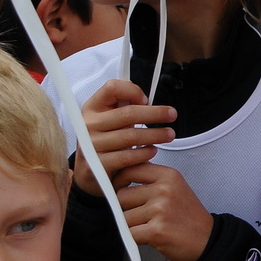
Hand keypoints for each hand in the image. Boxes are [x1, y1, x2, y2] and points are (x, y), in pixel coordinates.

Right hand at [73, 80, 174, 196]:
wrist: (89, 172)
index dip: (132, 90)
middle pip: (128, 113)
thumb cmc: (105, 140)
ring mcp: (90, 146)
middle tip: (172, 115)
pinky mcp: (96, 166)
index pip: (111, 88)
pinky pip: (127, 157)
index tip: (146, 99)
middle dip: (155, 113)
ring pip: (131, 136)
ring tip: (168, 135)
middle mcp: (88, 125)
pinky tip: (152, 150)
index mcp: (92, 108)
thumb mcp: (110, 119)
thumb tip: (145, 99)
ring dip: (155, 135)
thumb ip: (124, 106)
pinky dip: (144, 153)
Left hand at [114, 162, 213, 260]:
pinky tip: (151, 236)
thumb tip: (119, 178)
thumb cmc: (188, 216)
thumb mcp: (175, 187)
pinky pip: (129, 233)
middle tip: (143, 216)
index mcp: (168, 175)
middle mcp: (164, 189)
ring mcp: (160, 209)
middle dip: (126, 208)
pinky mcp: (156, 230)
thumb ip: (151, 180)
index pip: (130, 169)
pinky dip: (135, 238)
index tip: (120, 189)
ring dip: (131, 225)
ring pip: (123, 217)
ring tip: (151, 226)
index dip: (119, 181)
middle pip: (122, 195)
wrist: (207, 240)